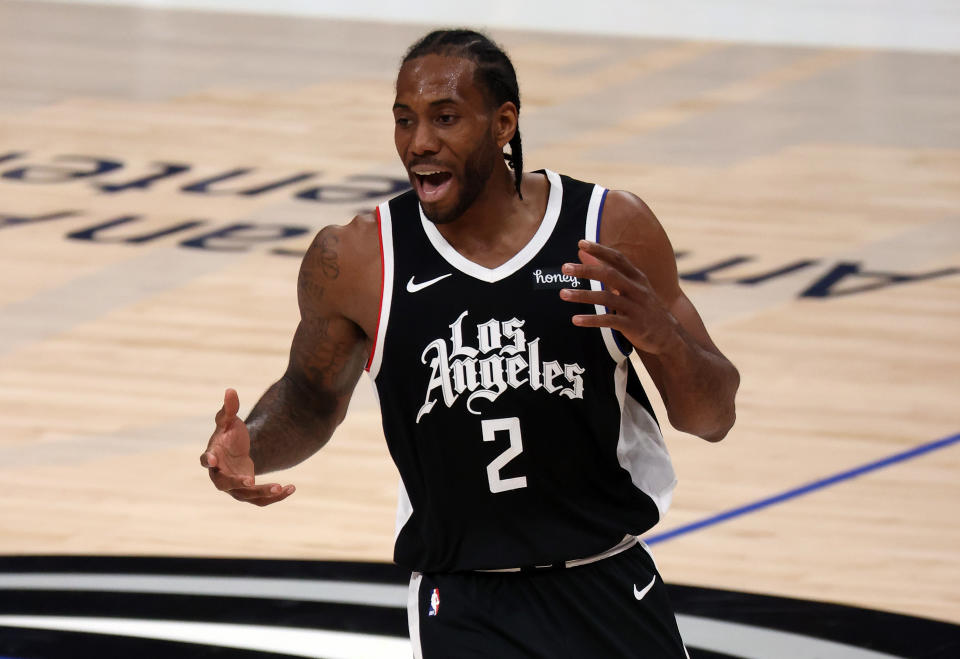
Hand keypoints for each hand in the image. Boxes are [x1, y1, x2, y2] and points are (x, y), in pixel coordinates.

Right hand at [200, 388, 294, 505]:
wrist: (237, 450)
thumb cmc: (229, 434)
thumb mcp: (230, 420)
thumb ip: (229, 408)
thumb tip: (230, 390)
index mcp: (212, 456)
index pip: (206, 460)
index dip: (208, 460)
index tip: (211, 460)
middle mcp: (220, 475)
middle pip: (225, 484)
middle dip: (237, 484)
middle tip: (252, 481)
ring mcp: (234, 487)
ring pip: (247, 496)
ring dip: (264, 493)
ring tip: (283, 486)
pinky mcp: (248, 493)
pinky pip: (261, 500)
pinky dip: (275, 496)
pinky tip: (291, 488)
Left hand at [559, 240, 679, 354]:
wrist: (669, 336)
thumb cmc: (644, 308)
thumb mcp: (632, 288)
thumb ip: (609, 272)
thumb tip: (584, 255)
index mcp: (637, 278)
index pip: (617, 259)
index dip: (600, 250)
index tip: (581, 243)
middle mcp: (637, 289)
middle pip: (609, 275)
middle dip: (586, 270)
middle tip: (564, 268)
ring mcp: (636, 307)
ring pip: (606, 298)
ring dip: (583, 295)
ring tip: (563, 294)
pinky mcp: (633, 325)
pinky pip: (609, 321)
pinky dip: (591, 320)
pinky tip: (575, 320)